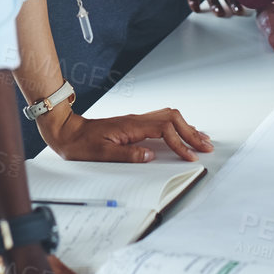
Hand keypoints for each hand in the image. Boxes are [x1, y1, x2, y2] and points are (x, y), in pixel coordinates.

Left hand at [42, 106, 212, 162]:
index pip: (164, 130)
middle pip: (172, 119)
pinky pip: (161, 121)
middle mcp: (136, 120)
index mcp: (131, 126)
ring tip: (201, 140)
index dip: (180, 143)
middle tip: (206, 147)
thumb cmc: (80, 144)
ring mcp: (136, 121)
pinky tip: (181, 134)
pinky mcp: (134, 125)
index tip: (190, 156)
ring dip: (186, 128)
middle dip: (191, 132)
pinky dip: (176, 127)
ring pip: (168, 117)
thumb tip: (150, 156)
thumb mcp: (101, 154)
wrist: (66, 132)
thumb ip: (127, 155)